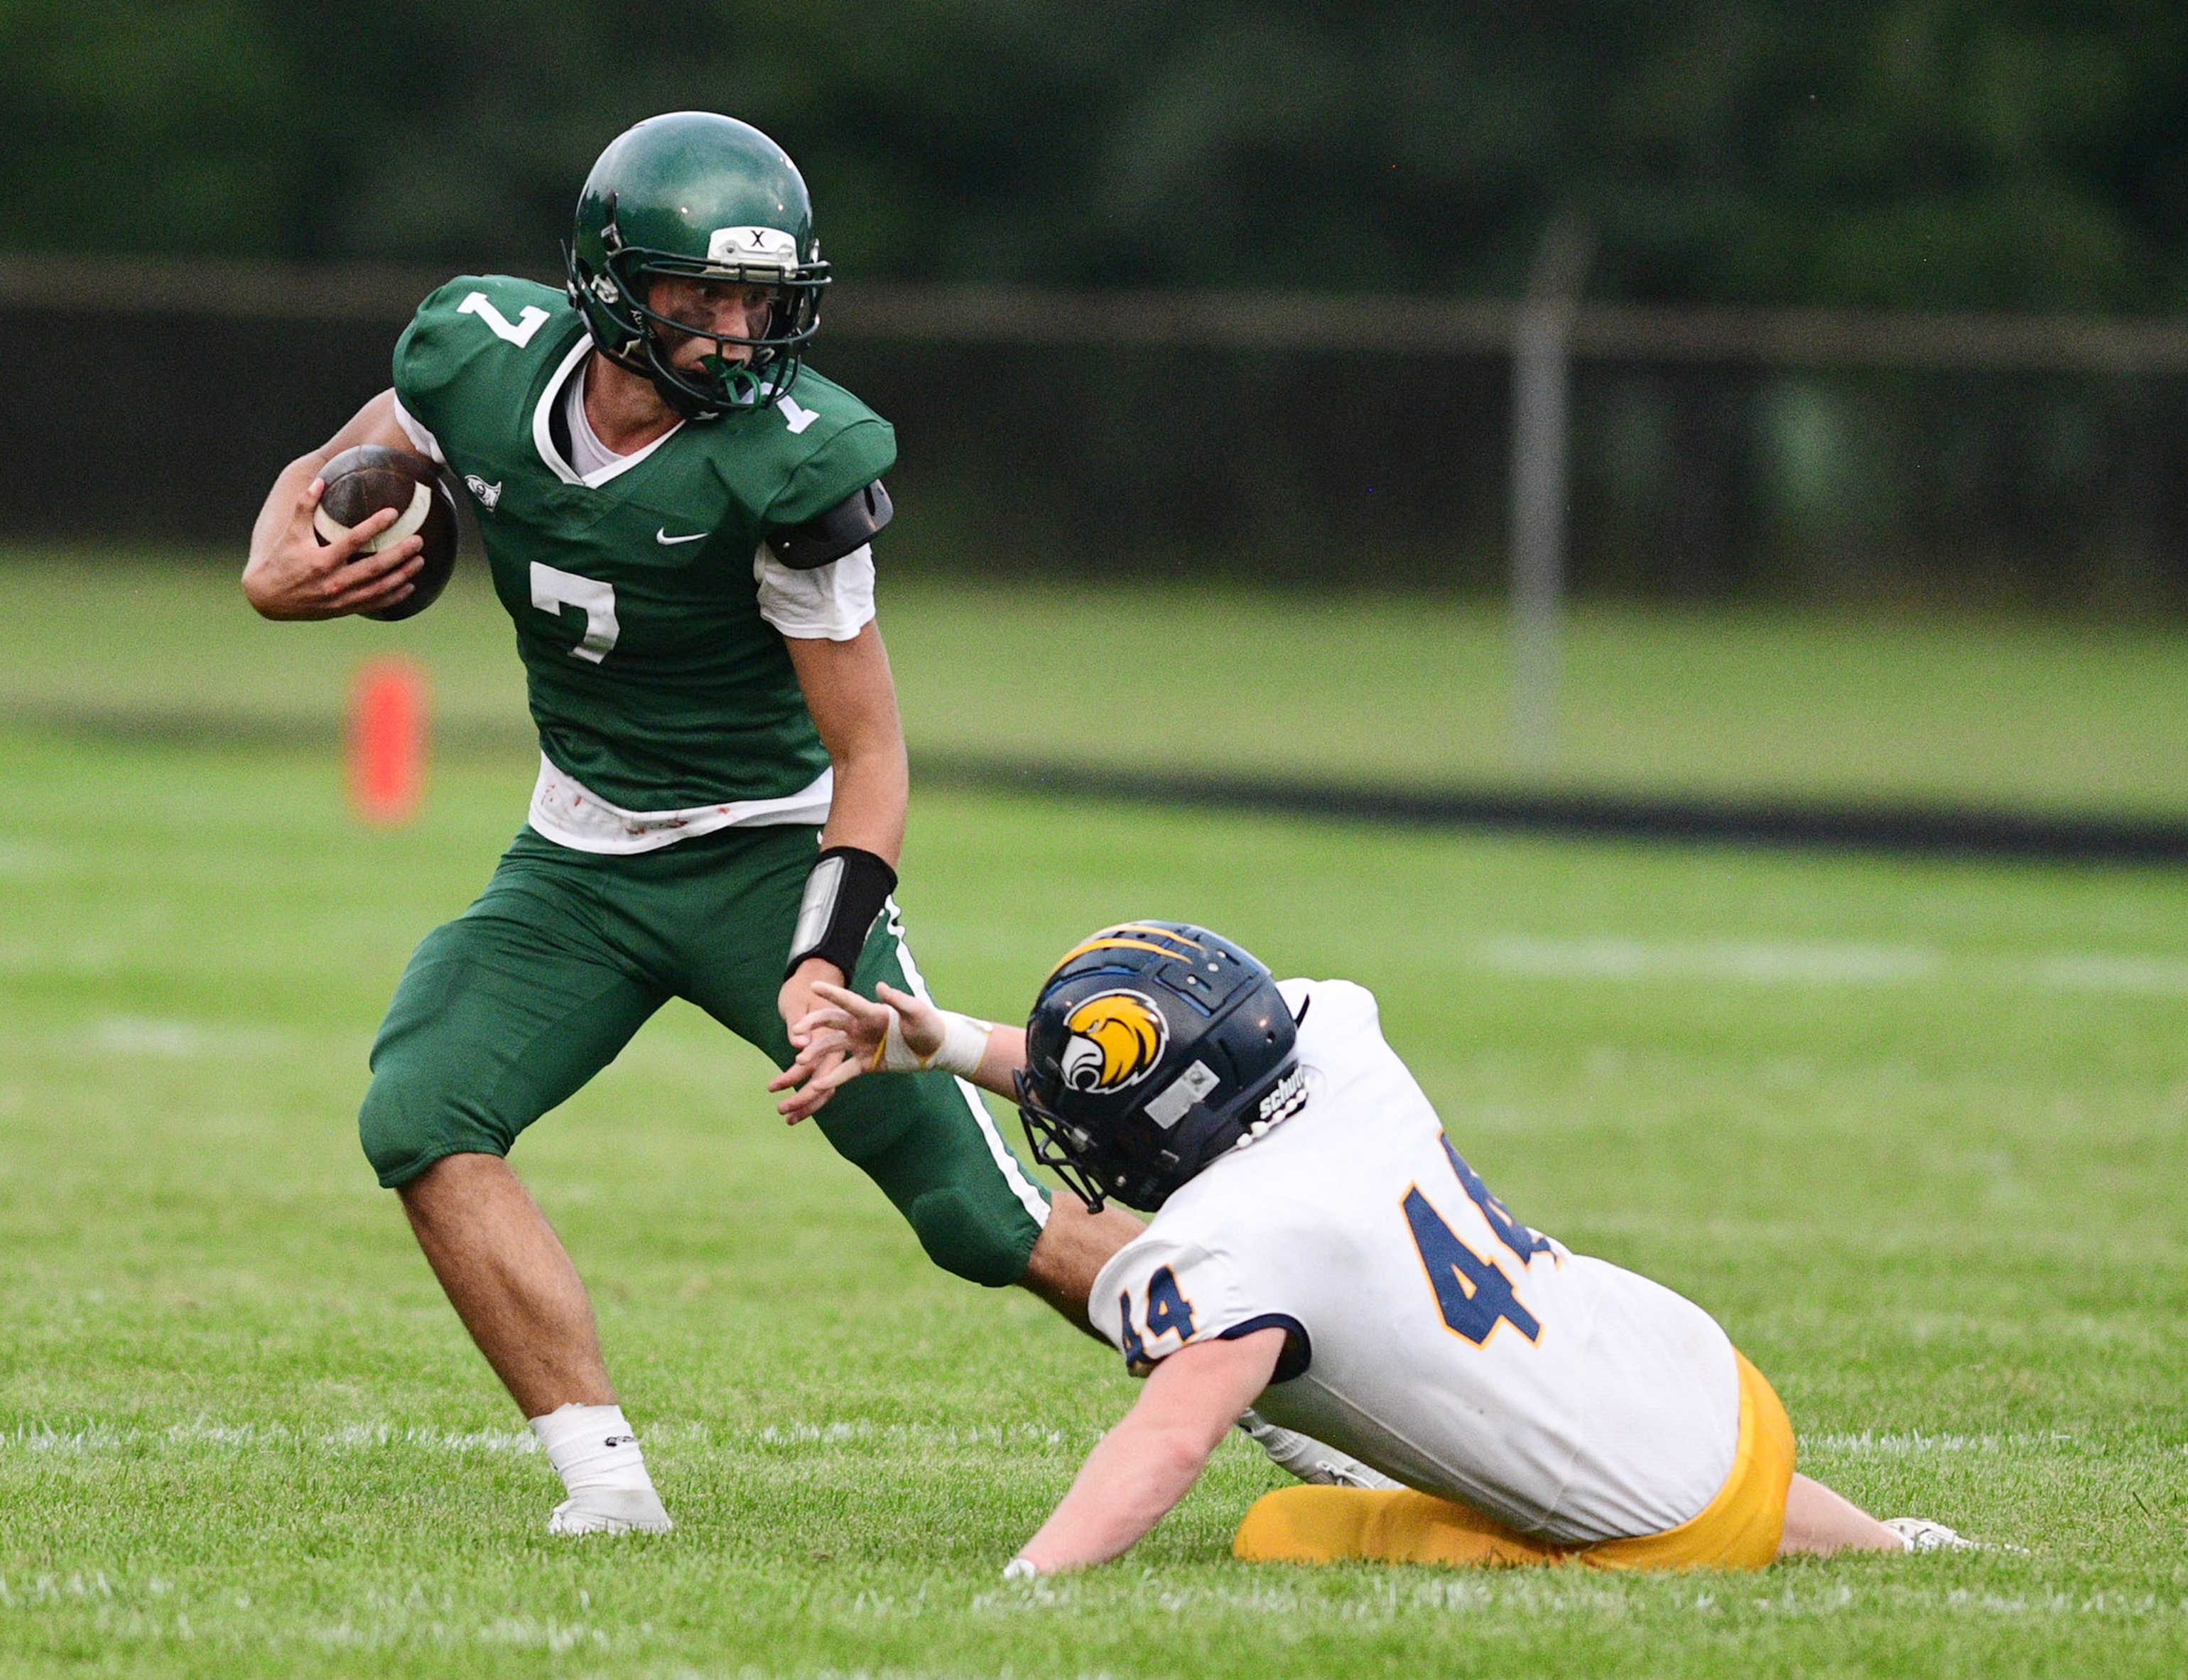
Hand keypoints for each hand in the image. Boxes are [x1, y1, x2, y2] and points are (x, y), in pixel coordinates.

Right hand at [243, 470, 423, 620]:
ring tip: (420, 561)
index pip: (354, 540)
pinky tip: (409, 586)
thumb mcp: (290, 532)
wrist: (267, 598)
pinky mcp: (343, 610)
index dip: (375, 526)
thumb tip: (320, 480)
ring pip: (379, 588)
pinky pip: (374, 604)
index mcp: (320, 561)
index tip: (394, 513)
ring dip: (402, 575)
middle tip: (418, 541)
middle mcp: (333, 582)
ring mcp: (340, 599)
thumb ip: (304, 505)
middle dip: (400, 554)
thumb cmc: (281, 560)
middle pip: (375, 567)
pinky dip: (393, 596)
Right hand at [768, 979, 938, 1122]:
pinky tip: (817, 1084)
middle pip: (832, 1022)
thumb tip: (879, 986)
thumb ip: (898, 1000)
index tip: (813, 984)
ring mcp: (861, 1045)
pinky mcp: (864, 1064)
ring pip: (832, 1047)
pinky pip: (844, 1071)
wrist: (934, 1049)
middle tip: (796, 1028)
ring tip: (800, 1060)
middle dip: (813, 1024)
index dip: (832, 993)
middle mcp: (861, 1026)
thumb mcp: (916, 1011)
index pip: (848, 1001)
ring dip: (816, 1052)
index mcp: (872, 1012)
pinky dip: (831, 1078)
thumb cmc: (928, 1025)